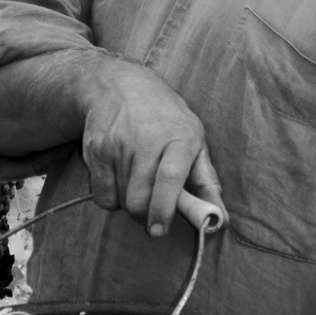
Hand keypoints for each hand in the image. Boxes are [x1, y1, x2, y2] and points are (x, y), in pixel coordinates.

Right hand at [79, 59, 225, 236]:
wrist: (119, 85)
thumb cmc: (165, 117)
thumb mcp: (194, 137)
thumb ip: (206, 180)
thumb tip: (219, 219)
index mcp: (180, 137)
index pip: (170, 177)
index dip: (165, 208)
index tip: (160, 229)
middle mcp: (147, 139)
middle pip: (140, 198)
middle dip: (146, 216)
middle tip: (152, 214)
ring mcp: (118, 144)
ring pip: (121, 200)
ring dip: (130, 204)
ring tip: (137, 183)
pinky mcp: (96, 149)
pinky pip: (101, 195)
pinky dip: (110, 198)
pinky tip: (119, 177)